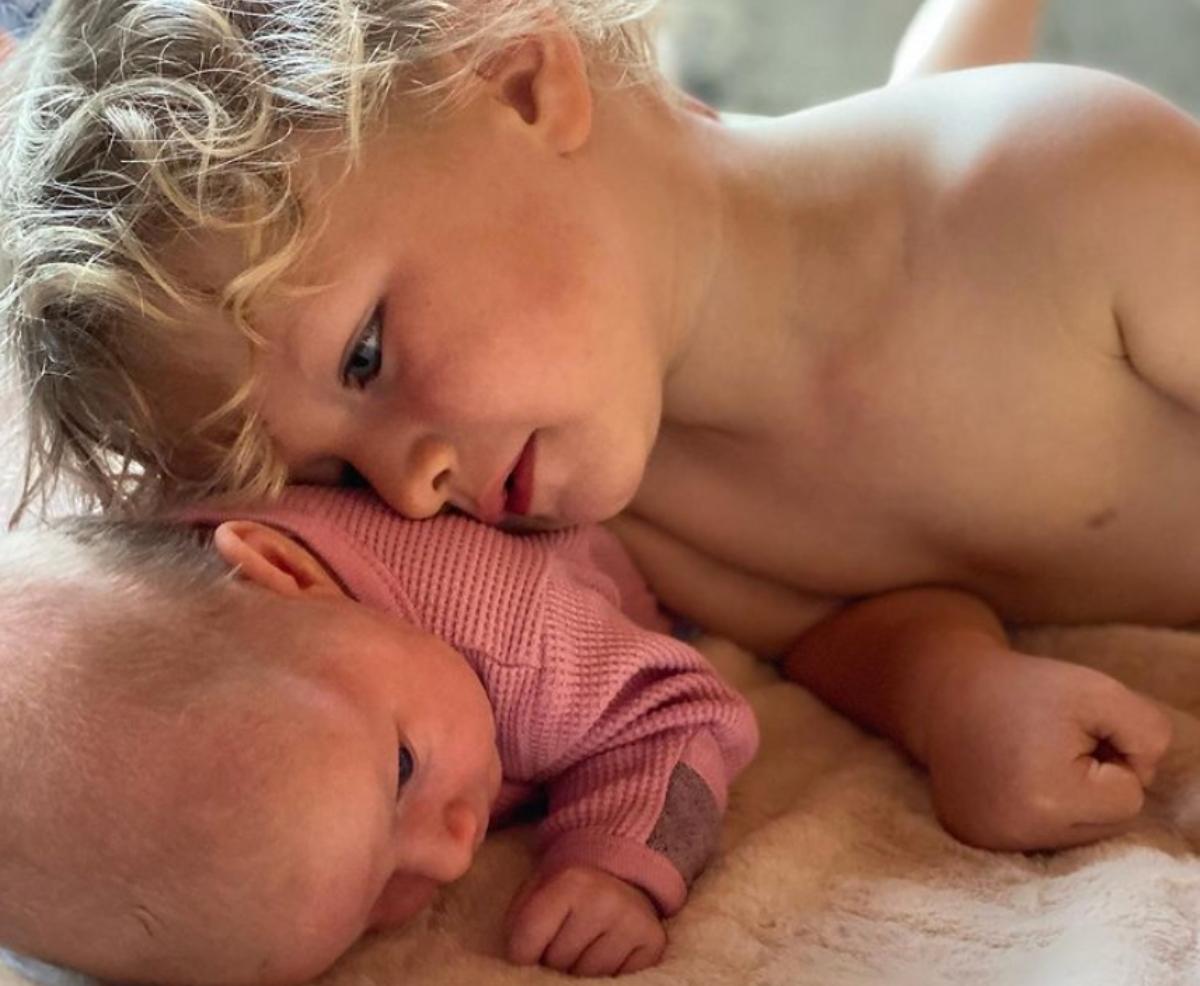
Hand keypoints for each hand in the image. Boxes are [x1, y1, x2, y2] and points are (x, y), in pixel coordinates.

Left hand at [504, 865, 666, 975]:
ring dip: (580, 971)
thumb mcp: (534, 894)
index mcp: (570, 882)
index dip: (523, 953)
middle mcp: (605, 898)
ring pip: (588, 978)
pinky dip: (608, 975)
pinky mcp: (654, 942)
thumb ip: (518, 925)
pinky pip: (619, 981)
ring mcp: (633, 921)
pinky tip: (608, 952)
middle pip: (558, 963)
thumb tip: (520, 964)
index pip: (525, 947)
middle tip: (565, 940)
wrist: (619, 879)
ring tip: (585, 947)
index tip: (531, 944)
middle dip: (554, 960)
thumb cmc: (566, 896)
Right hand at [924, 647, 1172, 850]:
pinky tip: (1009, 780)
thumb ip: (1147, 732)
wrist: (944, 691)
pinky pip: (1036, 838)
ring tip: (1030, 761)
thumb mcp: (1098, 690)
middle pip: (1105, 826)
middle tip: (1050, 744)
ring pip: (1075, 836)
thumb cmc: (1025, 688)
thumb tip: (1144, 776)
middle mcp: (1017, 832)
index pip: (1129, 800)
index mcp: (1050, 797)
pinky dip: (1034, 810)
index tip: (1069, 731)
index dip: (1111, 758)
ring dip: (1067, 799)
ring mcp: (991, 841)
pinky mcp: (973, 838)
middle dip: (1092, 785)